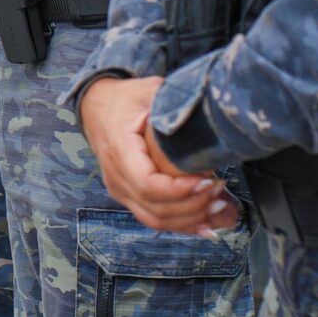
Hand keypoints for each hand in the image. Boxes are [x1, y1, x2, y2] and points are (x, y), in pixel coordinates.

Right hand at [80, 76, 238, 235]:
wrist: (97, 107)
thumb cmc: (126, 99)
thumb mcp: (150, 91)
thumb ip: (174, 104)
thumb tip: (206, 116)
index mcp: (119, 150)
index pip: (147, 184)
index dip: (179, 190)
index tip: (207, 180)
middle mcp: (116, 176)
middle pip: (155, 208)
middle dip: (193, 206)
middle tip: (220, 192)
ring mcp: (120, 190)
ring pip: (155, 219)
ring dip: (190, 219)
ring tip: (220, 206)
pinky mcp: (129, 197)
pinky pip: (154, 218)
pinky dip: (182, 225)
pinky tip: (207, 225)